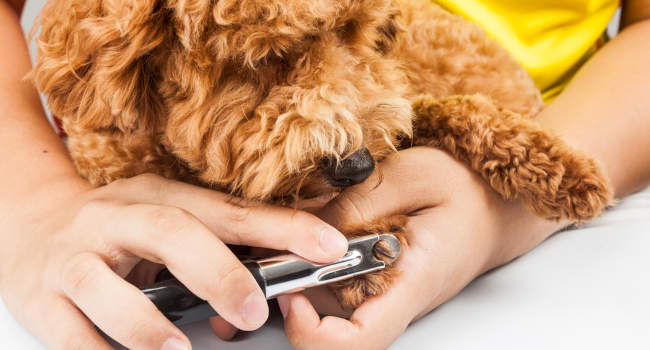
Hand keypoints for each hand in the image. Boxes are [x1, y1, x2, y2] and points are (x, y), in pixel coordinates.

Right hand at [0, 173, 347, 349]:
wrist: (30, 226)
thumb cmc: (114, 230)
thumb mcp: (161, 219)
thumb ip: (212, 243)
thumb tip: (276, 276)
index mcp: (158, 195)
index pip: (229, 210)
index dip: (281, 227)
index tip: (327, 247)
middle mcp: (117, 217)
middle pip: (171, 233)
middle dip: (219, 272)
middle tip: (254, 310)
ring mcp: (76, 255)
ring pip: (108, 287)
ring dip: (147, 323)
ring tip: (179, 349)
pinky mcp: (43, 295)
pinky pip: (70, 331)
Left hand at [276, 147, 564, 348]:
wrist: (491, 203)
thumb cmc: (465, 189)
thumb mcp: (412, 176)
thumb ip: (360, 203)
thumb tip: (308, 230)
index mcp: (411, 281)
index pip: (359, 340)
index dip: (313, 332)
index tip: (292, 294)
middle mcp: (393, 298)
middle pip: (329, 321)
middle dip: (293, 284)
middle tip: (278, 240)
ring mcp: (384, 293)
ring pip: (325, 299)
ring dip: (301, 264)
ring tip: (300, 219)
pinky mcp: (376, 280)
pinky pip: (335, 280)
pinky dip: (316, 255)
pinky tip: (319, 222)